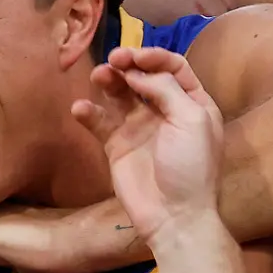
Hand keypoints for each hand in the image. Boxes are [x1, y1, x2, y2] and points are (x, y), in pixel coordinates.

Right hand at [72, 46, 225, 248]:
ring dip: (108, 81)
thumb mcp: (191, 120)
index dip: (154, 57)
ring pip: (120, 94)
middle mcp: (166, 111)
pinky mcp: (117, 146)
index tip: (135, 56)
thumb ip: (165, 89)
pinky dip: (89, 112)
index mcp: (192, 103)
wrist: (174, 216)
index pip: (173, 67)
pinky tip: (80, 108)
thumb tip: (137, 72)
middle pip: (143, 76)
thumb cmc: (191, 167)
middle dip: (128, 64)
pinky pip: (100, 122)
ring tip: (97, 76)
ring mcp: (140, 128)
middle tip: (113, 60)